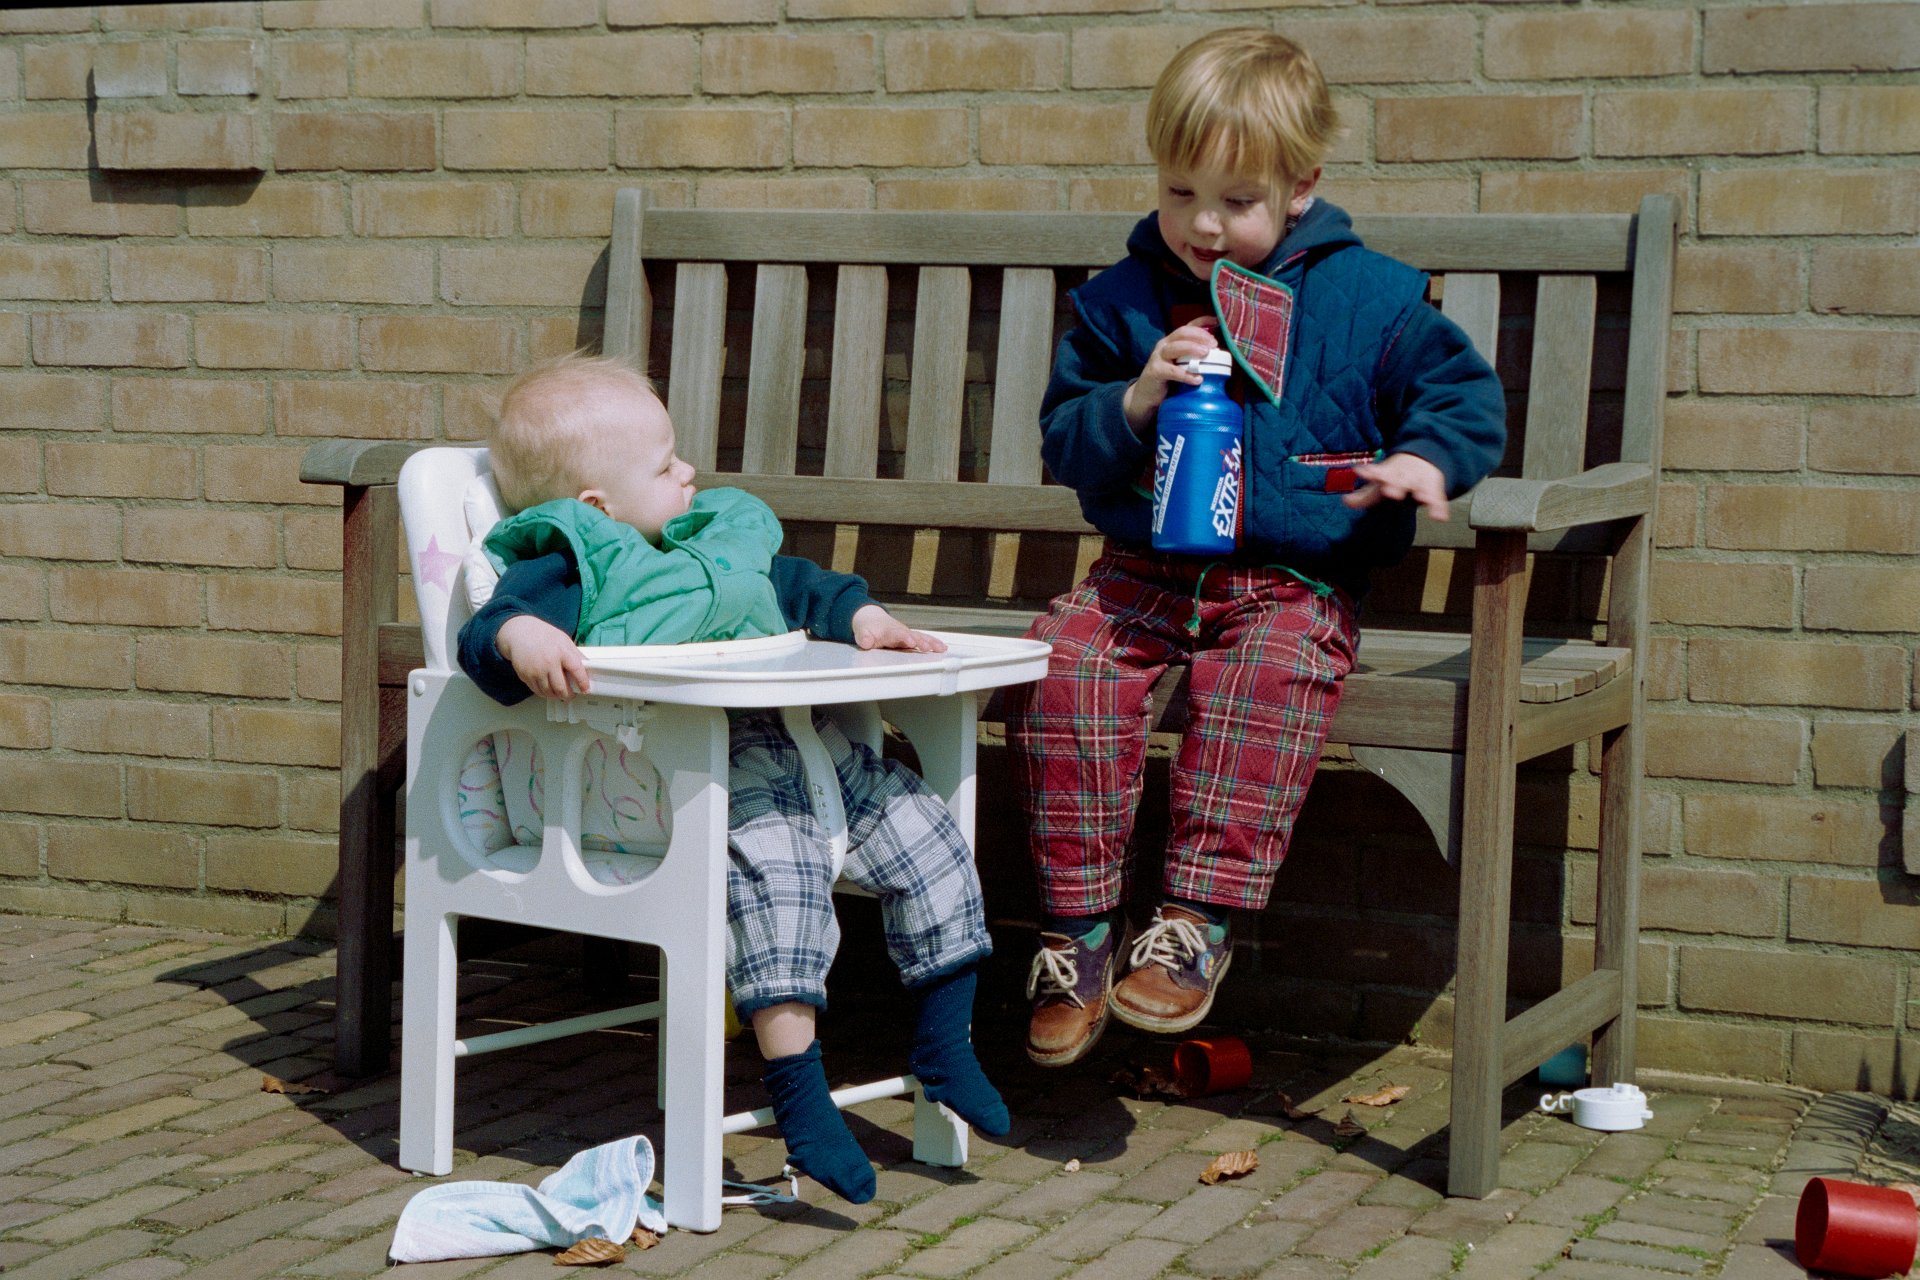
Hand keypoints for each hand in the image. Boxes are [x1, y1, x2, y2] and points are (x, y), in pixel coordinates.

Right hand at [496, 615, 590, 699]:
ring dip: (556, 696)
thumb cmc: (543, 635)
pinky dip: (544, 693)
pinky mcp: (525, 675)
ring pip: (548, 692)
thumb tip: (587, 667)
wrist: (520, 632)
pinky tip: (548, 690)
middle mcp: (548, 662)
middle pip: (561, 687)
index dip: (583, 682)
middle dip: (568, 695)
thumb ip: (575, 654)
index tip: (585, 689)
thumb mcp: (564, 640)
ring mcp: (535, 670)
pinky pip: (536, 690)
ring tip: (559, 694)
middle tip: (571, 696)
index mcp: (561, 651)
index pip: (576, 670)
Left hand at [851, 604, 946, 653]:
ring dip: (931, 642)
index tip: (911, 642)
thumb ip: (864, 638)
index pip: (898, 634)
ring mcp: (908, 634)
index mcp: (889, 631)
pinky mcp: (912, 638)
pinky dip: (933, 643)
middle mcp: (901, 631)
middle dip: (921, 641)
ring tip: (941, 648)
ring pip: (921, 637)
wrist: (871, 618)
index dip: (905, 637)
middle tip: (928, 648)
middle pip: (913, 635)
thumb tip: (866, 642)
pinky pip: (924, 640)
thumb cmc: (868, 628)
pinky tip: (942, 648)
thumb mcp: (862, 633)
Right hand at [1122, 319, 1219, 433]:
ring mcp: (1158, 357)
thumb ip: (1194, 357)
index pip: (1188, 326)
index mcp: (1172, 341)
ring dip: (1192, 349)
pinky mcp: (1155, 372)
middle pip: (1182, 333)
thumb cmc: (1168, 379)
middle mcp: (1164, 345)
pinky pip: (1172, 371)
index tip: (1218, 321)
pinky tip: (1198, 379)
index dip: (1203, 322)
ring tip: (1206, 354)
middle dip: (1200, 336)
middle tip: (1214, 344)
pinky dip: (1186, 375)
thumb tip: (1218, 355)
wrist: (1145, 396)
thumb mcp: (1181, 364)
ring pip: (1175, 347)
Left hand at [1342, 452, 1449, 520]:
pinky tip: (1440, 518)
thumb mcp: (1380, 484)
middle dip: (1395, 485)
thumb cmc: (1395, 476)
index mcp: (1389, 472)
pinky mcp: (1435, 489)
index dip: (1370, 473)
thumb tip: (1345, 502)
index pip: (1378, 472)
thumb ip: (1364, 496)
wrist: (1422, 460)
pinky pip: (1438, 499)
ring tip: (1422, 499)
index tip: (1361, 471)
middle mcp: (1405, 475)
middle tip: (1390, 492)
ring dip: (1421, 493)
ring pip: (1421, 486)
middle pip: (1400, 479)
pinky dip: (1439, 507)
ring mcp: (1421, 480)